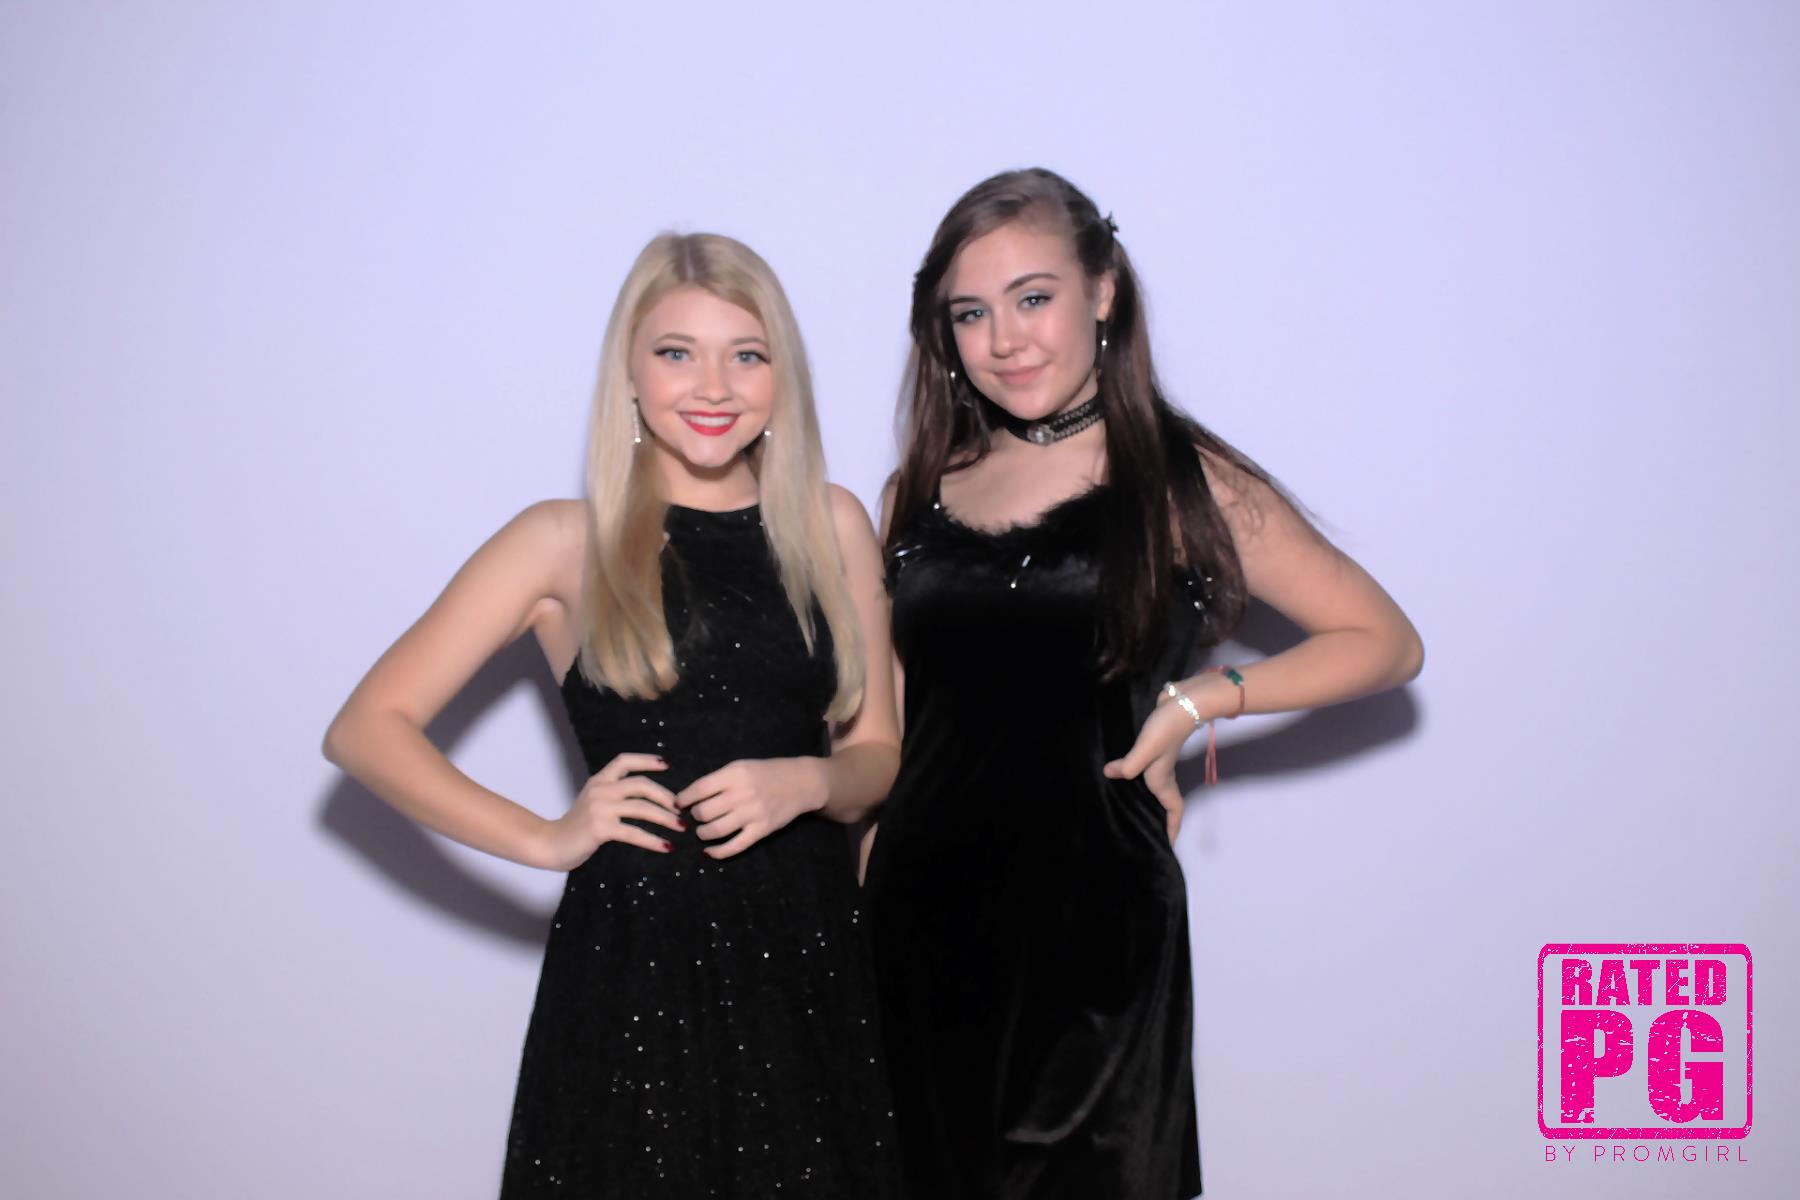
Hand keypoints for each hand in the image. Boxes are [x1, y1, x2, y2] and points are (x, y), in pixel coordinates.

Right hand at [536, 753, 681, 869]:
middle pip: (641, 785)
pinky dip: (653, 840)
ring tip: (681, 827)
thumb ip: (613, 795)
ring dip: (666, 819)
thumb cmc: (576, 827)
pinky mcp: (600, 828)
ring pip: (642, 808)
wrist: (550, 844)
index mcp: (599, 781)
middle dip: (666, 797)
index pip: (624, 760)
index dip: (647, 760)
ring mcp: (600, 808)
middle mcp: (600, 790)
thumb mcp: (594, 802)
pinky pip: (634, 832)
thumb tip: (647, 798)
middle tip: (681, 809)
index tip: (667, 765)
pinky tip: (666, 847)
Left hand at [676, 757, 827, 859]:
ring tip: (702, 831)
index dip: (684, 798)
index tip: (679, 804)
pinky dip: (718, 852)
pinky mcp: (762, 830)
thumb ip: (718, 780)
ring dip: (702, 834)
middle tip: (697, 816)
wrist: (800, 782)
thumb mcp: (741, 767)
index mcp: (734, 774)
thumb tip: (690, 797)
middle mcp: (742, 793)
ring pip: (715, 830)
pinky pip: (734, 846)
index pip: (699, 789)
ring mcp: (753, 813)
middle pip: (704, 812)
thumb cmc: (766, 773)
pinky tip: (710, 852)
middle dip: (695, 816)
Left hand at [1102, 698, 1199, 841]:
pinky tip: (1121, 772)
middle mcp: (1162, 773)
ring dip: (1146, 797)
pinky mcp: (1154, 746)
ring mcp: (1159, 760)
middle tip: (1142, 830)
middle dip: (1157, 818)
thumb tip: (1109, 773)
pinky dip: (1137, 776)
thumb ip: (1128, 764)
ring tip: (1128, 806)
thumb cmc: (1166, 729)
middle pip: (1163, 802)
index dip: (1172, 828)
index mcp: (1162, 780)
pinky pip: (1145, 768)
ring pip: (1154, 785)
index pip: (1173, 810)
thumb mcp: (1146, 749)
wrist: (1183, 702)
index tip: (1168, 844)